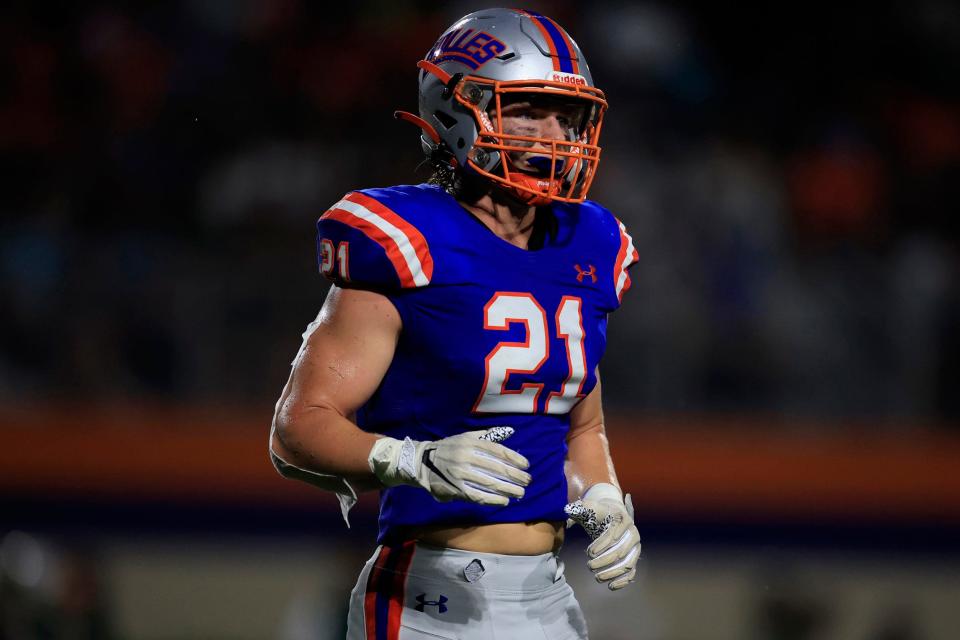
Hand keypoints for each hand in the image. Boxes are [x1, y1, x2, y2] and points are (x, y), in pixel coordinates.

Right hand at [368, 426, 530, 505]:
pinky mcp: (455, 488)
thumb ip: (487, 436)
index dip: (515, 459)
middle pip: (497, 468)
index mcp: (471, 442)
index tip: (526, 466)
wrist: (421, 461)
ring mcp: (460, 473)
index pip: (498, 450)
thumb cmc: (449, 449)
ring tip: (520, 493)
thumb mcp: (466, 436)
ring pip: (489, 483)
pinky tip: (504, 501)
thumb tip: (509, 431)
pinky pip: (478, 496)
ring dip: (508, 490)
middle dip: (515, 476)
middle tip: (527, 482)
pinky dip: (493, 500)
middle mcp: (466, 456)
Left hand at [564, 483, 640, 589]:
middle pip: (620, 551)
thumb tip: (567, 509)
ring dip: (612, 573)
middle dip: (604, 561)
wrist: (613, 513)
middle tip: (589, 567)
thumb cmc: (599, 512)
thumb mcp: (590, 508)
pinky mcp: (635, 557)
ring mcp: (635, 546)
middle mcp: (632, 533)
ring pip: (627, 564)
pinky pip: (632, 572)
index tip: (589, 553)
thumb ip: (579, 509)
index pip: (612, 535)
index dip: (601, 545)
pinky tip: (611, 586)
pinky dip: (623, 581)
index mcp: (621, 519)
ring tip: (597, 578)